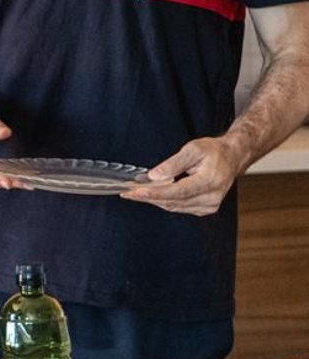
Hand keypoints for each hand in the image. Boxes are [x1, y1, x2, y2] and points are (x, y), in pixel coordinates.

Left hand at [122, 136, 245, 215]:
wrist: (232, 158)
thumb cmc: (213, 151)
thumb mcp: (193, 149)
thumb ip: (173, 163)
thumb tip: (154, 176)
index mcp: (210, 181)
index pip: (177, 192)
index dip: (154, 193)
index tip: (135, 192)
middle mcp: (211, 198)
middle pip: (173, 201)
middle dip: (149, 197)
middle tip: (127, 192)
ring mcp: (210, 206)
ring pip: (175, 206)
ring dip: (154, 200)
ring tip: (135, 193)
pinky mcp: (205, 209)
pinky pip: (180, 207)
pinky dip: (164, 201)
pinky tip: (152, 195)